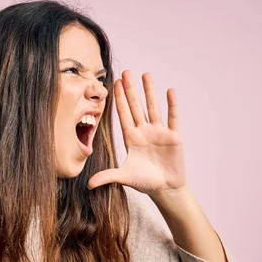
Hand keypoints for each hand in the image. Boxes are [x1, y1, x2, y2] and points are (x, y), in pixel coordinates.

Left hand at [87, 70, 186, 196]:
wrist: (165, 189)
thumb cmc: (145, 182)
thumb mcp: (124, 177)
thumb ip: (107, 176)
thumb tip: (88, 184)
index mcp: (131, 138)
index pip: (123, 115)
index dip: (119, 100)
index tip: (114, 84)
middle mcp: (144, 132)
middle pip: (136, 107)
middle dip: (131, 90)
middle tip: (126, 72)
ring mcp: (159, 132)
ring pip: (153, 107)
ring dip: (149, 92)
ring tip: (145, 75)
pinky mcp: (173, 136)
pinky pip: (173, 118)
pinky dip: (172, 105)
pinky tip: (169, 91)